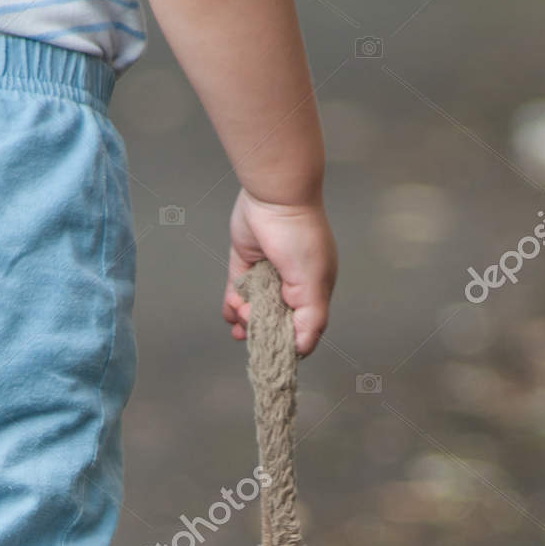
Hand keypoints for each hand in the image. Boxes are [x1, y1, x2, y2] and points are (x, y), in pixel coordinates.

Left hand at [224, 191, 336, 355]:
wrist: (275, 196)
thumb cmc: (300, 236)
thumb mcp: (314, 283)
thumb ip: (311, 319)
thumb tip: (302, 349)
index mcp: (313, 292)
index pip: (301, 330)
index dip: (284, 340)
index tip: (269, 343)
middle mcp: (291, 285)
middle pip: (273, 321)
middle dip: (259, 329)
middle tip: (249, 321)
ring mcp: (268, 274)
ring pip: (253, 309)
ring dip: (243, 317)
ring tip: (239, 311)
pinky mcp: (246, 262)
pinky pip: (237, 291)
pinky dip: (232, 305)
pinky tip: (231, 310)